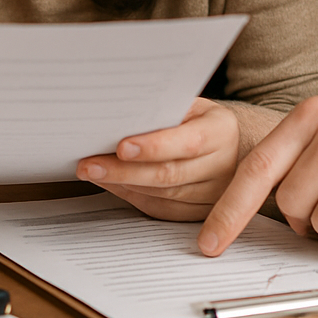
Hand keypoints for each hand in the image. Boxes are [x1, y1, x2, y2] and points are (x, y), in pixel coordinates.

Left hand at [75, 98, 240, 220]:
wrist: (226, 143)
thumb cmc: (197, 118)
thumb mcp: (188, 104)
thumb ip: (162, 109)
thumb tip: (118, 115)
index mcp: (221, 131)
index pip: (188, 142)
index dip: (154, 147)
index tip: (121, 147)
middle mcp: (222, 165)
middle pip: (170, 174)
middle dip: (124, 171)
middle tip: (90, 165)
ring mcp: (215, 194)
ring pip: (163, 196)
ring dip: (123, 184)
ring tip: (93, 171)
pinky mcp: (200, 213)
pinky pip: (162, 210)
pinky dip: (133, 197)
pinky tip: (112, 184)